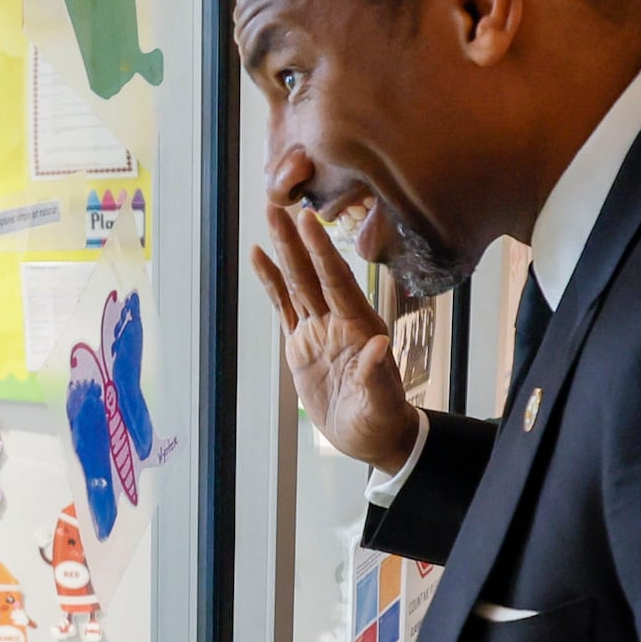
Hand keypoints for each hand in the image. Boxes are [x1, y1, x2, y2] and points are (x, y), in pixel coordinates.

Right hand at [249, 198, 419, 474]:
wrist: (371, 435)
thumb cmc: (381, 420)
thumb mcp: (381, 404)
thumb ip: (376, 374)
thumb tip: (378, 345)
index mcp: (359, 327)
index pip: (337, 282)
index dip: (322, 252)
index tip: (310, 222)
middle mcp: (338, 320)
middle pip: (312, 274)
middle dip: (296, 240)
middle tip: (279, 206)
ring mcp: (318, 329)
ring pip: (297, 283)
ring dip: (283, 250)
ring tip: (269, 217)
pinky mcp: (300, 342)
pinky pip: (283, 306)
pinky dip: (271, 281)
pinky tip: (258, 257)